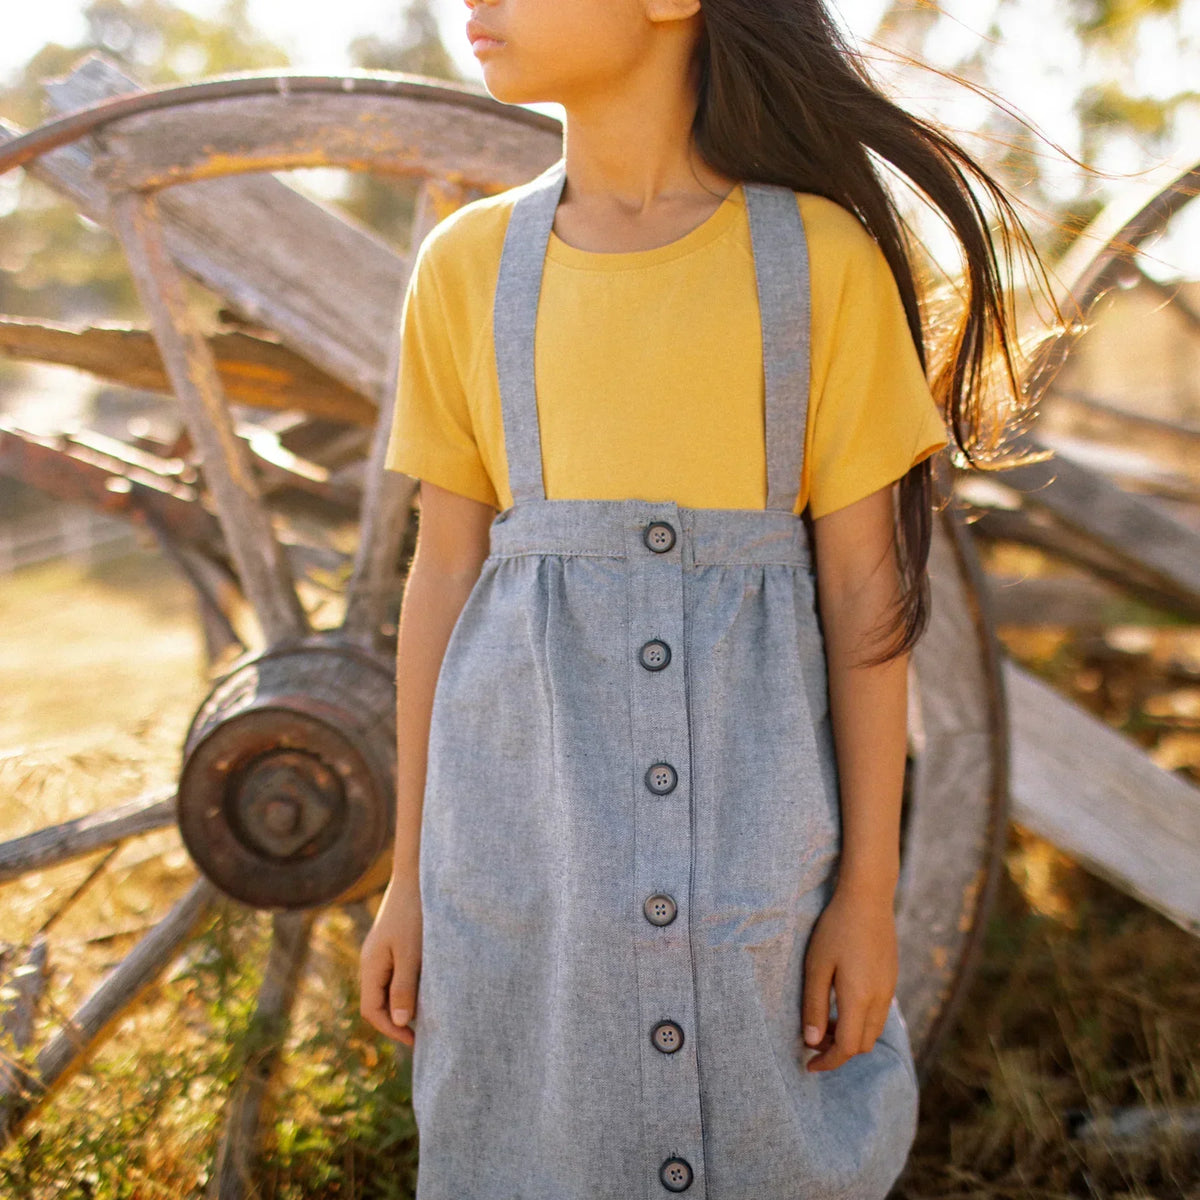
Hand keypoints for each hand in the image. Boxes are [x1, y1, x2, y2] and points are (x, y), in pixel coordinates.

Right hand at [359, 874, 422, 1046]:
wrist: (416, 876)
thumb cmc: (414, 914)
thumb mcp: (410, 954)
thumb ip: (403, 987)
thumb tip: (400, 1021)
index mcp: (371, 966)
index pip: (371, 1010)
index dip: (391, 1029)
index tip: (415, 1040)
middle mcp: (372, 961)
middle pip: (377, 1002)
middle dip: (396, 1020)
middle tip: (423, 1034)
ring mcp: (381, 951)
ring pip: (387, 988)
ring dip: (404, 1004)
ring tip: (428, 1015)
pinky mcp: (393, 943)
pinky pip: (396, 973)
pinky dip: (408, 987)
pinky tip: (427, 988)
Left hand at [800, 882, 897, 1071]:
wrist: (868, 898)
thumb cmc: (836, 929)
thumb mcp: (817, 966)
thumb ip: (814, 1006)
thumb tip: (811, 1041)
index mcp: (860, 998)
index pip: (848, 1048)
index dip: (828, 1062)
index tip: (808, 1065)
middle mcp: (880, 999)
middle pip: (863, 1045)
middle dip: (838, 1050)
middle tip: (812, 1038)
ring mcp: (889, 989)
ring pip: (873, 1030)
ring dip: (850, 1036)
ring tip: (825, 1021)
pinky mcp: (891, 978)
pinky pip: (878, 1013)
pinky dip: (860, 1020)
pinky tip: (841, 1002)